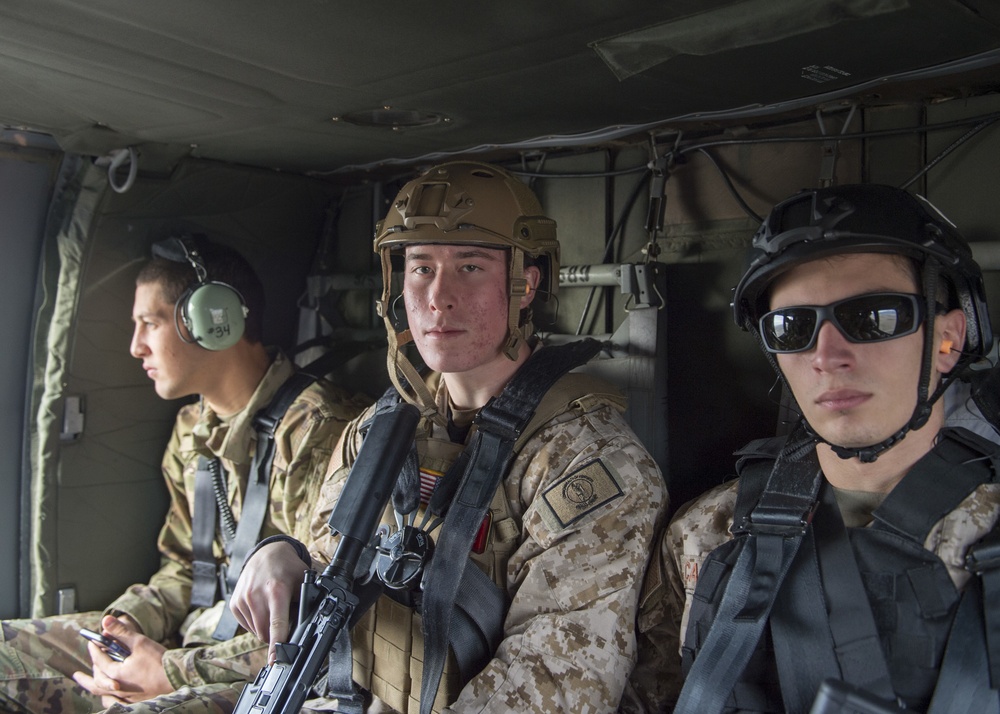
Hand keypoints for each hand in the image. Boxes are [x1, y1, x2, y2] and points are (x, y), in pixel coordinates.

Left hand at [72, 614, 171, 703]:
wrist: (178, 677)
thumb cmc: (158, 660)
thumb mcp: (139, 642)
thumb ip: (120, 631)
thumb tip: (105, 620)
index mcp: (116, 674)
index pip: (99, 661)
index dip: (94, 649)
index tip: (92, 641)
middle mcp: (118, 689)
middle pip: (97, 681)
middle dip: (90, 670)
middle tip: (85, 665)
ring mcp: (126, 697)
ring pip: (103, 695)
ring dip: (94, 687)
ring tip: (88, 684)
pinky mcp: (135, 702)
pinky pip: (114, 702)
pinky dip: (107, 697)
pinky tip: (109, 695)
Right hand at [229, 540, 308, 661]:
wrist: (267, 553)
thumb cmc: (288, 569)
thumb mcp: (303, 582)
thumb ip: (305, 604)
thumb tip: (309, 627)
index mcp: (276, 591)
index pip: (276, 624)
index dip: (277, 645)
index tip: (275, 660)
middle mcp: (256, 596)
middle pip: (264, 633)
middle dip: (275, 634)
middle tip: (285, 619)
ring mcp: (242, 600)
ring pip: (255, 631)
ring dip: (265, 628)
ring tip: (273, 608)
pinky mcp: (234, 604)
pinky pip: (246, 625)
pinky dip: (255, 622)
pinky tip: (262, 607)